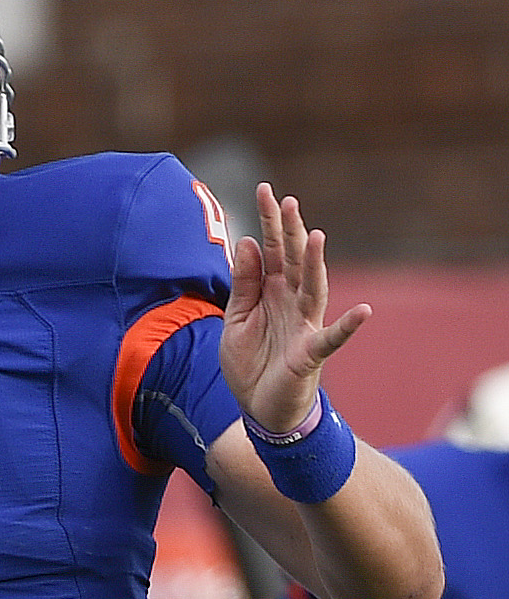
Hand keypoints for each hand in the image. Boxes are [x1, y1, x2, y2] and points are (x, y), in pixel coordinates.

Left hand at [219, 183, 368, 432]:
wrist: (258, 408)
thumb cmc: (250, 362)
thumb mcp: (236, 319)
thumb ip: (243, 283)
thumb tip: (247, 242)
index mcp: (270, 292)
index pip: (270, 250)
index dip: (268, 222)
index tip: (264, 189)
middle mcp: (291, 302)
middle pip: (291, 261)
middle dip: (288, 232)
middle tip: (287, 200)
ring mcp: (304, 326)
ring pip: (312, 289)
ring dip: (314, 265)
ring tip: (314, 237)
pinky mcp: (310, 354)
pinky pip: (332, 339)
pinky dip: (347, 326)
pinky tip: (363, 312)